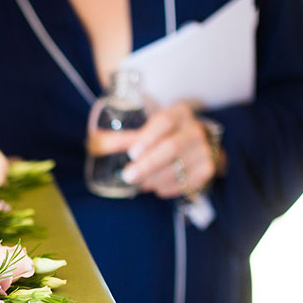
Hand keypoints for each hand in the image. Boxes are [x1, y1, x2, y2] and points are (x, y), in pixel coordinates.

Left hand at [90, 102, 215, 198]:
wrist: (193, 143)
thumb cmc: (162, 135)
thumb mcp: (144, 128)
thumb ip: (121, 137)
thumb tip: (94, 145)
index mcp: (178, 113)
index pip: (164, 122)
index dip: (148, 137)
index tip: (132, 152)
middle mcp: (195, 129)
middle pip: (172, 147)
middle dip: (147, 164)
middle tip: (128, 176)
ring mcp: (205, 150)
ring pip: (177, 169)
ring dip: (153, 179)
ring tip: (139, 181)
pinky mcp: (208, 169)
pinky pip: (185, 184)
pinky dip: (165, 188)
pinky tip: (155, 186)